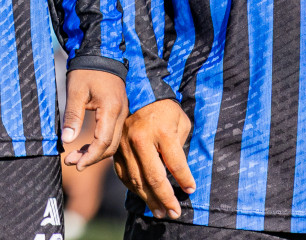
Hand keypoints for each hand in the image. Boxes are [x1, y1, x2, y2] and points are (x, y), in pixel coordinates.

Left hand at [62, 69, 127, 168]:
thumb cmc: (86, 70)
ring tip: (74, 157)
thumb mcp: (75, 91)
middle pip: (110, 145)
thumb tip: (67, 140)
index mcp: (111, 109)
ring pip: (112, 141)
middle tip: (71, 162)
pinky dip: (99, 143)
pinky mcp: (118, 112)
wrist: (101, 53)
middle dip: (91, 157)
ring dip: (94, 152)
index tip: (76, 165)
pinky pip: (112, 134)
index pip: (104, 141)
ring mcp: (121, 113)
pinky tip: (85, 147)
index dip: (91, 156)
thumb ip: (72, 116)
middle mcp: (121, 114)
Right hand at [115, 99, 194, 218]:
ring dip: (149, 200)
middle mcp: (140, 140)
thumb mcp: (180, 121)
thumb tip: (177, 171)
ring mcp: (125, 146)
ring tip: (160, 212)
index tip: (190, 190)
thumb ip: (179, 146)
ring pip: (137, 180)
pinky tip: (143, 196)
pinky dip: (134, 188)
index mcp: (161, 132)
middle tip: (174, 213)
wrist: (137, 93)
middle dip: (166, 199)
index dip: (184, 180)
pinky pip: (123, 175)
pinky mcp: (115, 149)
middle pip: (154, 178)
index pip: (175, 164)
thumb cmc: (164, 108)